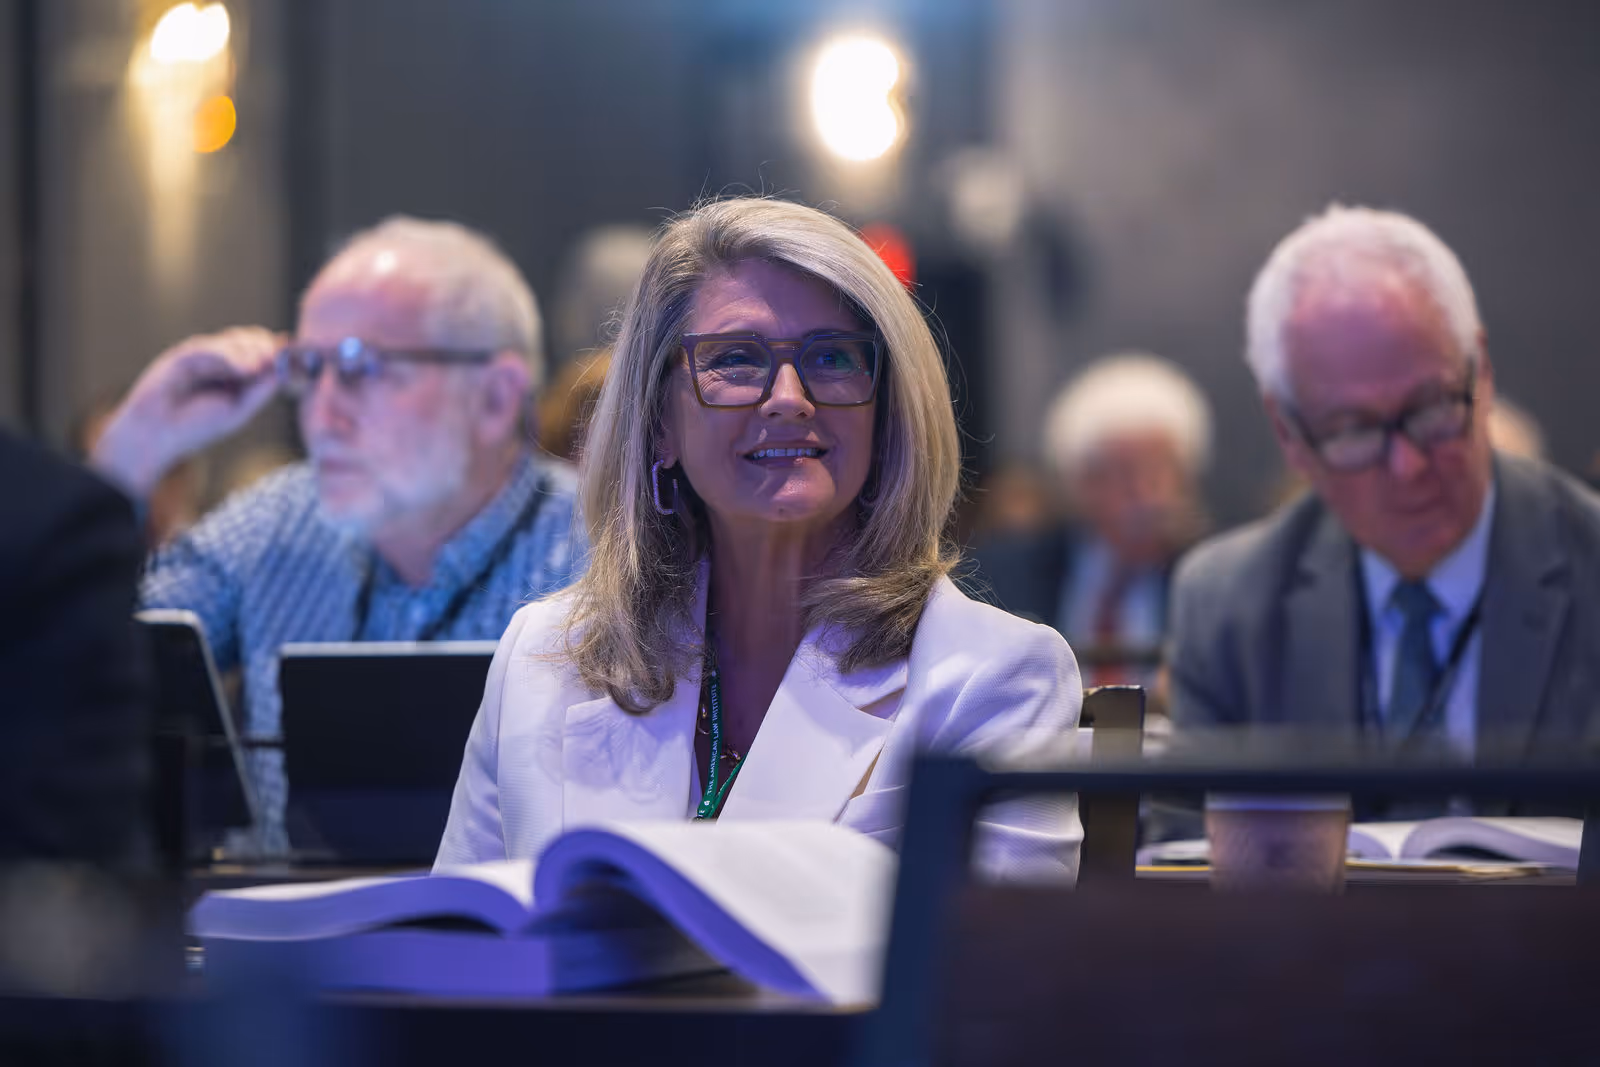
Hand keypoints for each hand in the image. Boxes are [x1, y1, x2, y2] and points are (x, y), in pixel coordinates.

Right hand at [92, 327, 284, 497]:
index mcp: (236, 374)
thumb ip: (261, 390)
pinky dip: (230, 356)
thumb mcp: (238, 410)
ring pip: (235, 340)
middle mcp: (221, 361)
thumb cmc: (196, 427)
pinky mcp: (183, 355)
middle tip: (277, 362)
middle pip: (253, 339)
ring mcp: (202, 355)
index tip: (296, 358)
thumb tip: (284, 370)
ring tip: (257, 371)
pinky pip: (210, 348)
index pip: (264, 351)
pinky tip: (245, 370)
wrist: (156, 435)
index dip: (279, 353)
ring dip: (251, 352)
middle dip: (268, 349)